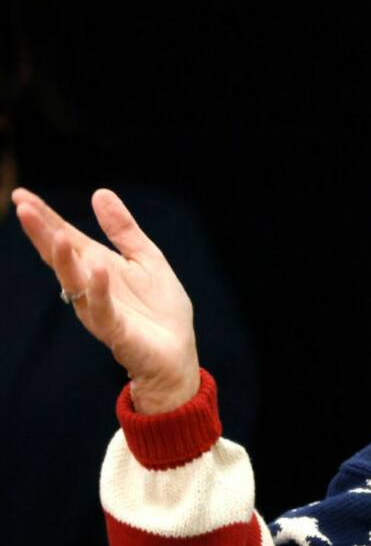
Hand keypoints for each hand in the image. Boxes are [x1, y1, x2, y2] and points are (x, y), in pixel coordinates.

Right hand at [12, 187, 200, 413]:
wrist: (176, 353)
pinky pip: (102, 309)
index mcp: (97, 266)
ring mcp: (99, 308)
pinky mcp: (115, 330)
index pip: (66, 237)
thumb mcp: (146, 258)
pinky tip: (96, 269)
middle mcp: (90, 286)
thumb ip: (123, 229)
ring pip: (74, 282)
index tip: (21, 195)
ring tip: (58, 235)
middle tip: (23, 207)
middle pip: (61, 256)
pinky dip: (98, 289)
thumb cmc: (160, 308)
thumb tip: (99, 192)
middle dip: (42, 233)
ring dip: (64, 259)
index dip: (45, 218)